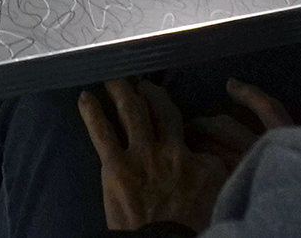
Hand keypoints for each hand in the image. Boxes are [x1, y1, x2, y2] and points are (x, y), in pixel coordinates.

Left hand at [78, 78, 292, 232]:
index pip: (179, 123)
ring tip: (113, 79)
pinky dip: (92, 113)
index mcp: (189, 153)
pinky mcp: (115, 167)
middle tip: (138, 82)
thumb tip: (199, 151)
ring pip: (130, 112)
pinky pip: (102, 132)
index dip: (167, 107)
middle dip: (147, 91)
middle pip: (156, 109)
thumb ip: (208, 164)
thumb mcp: (215, 188)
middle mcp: (165, 147)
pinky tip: (84, 98)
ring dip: (120, 91)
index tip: (160, 101)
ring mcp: (139, 154)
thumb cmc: (192, 221)